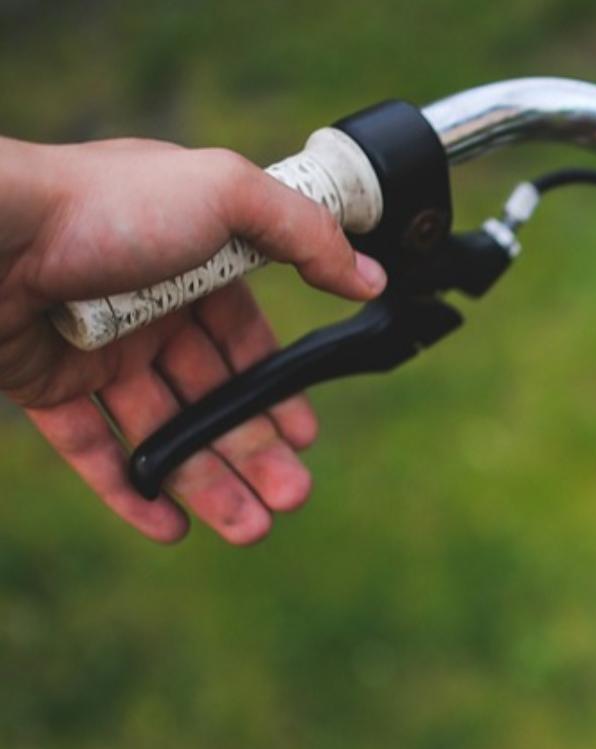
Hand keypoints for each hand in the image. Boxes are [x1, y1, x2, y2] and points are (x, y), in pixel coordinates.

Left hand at [0, 136, 385, 543]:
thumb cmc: (105, 205)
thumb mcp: (227, 194)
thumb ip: (305, 235)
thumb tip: (370, 276)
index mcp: (192, 260)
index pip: (246, 338)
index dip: (277, 390)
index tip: (303, 437)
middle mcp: (148, 308)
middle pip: (213, 395)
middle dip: (255, 452)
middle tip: (290, 498)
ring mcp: (97, 350)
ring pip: (164, 430)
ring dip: (209, 482)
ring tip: (250, 528)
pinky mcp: (46, 384)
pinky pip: (95, 449)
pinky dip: (132, 492)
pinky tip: (170, 528)